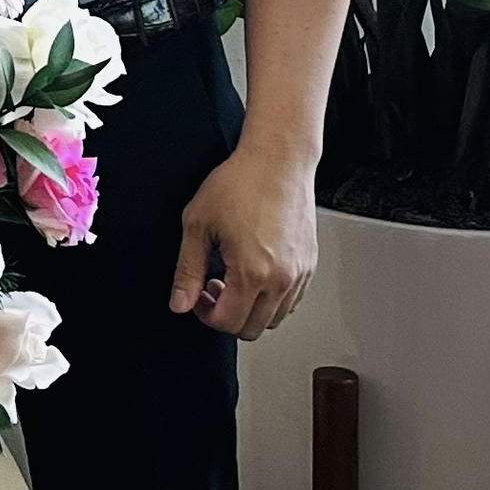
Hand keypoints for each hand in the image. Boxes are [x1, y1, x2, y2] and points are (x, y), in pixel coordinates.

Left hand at [171, 141, 315, 339]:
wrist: (277, 160)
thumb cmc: (241, 183)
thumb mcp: (198, 224)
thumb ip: (187, 270)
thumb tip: (180, 303)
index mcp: (252, 272)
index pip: (228, 323)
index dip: (206, 314)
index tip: (199, 294)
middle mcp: (281, 279)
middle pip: (252, 329)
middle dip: (227, 315)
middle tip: (213, 287)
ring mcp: (299, 273)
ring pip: (274, 318)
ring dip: (251, 309)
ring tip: (234, 277)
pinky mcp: (310, 264)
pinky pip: (291, 301)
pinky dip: (272, 298)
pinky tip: (256, 272)